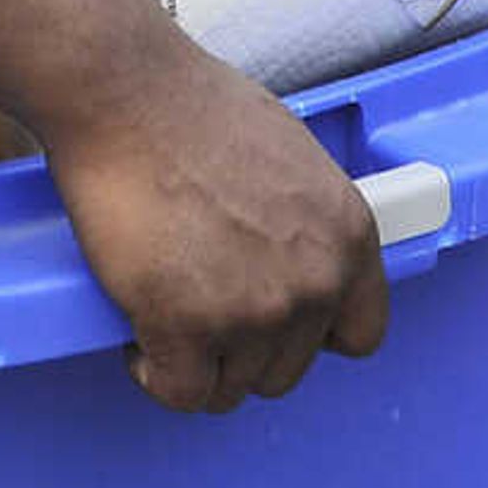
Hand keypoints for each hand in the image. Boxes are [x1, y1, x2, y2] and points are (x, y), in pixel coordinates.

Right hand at [40, 45, 389, 410]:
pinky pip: (180, 392)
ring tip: (164, 312)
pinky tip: (139, 338)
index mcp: (349, 234)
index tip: (275, 322)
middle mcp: (315, 282)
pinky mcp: (188, 330)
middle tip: (201, 306)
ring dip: (195, 360)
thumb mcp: (292, 158)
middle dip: (242, 349)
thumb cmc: (194, 108)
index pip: (361, 333)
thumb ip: (306, 223)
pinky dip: (154, 373)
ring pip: (230, 388)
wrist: (126, 95)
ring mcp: (253, 312)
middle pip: (286, 371)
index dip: (311, 334)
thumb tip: (290, 258)